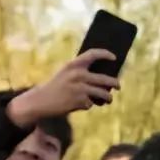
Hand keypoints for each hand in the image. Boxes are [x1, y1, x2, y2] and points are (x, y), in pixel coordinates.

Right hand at [6, 49, 120, 127]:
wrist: (41, 101)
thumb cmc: (55, 87)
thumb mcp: (65, 74)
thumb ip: (80, 72)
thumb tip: (102, 78)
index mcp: (73, 64)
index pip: (93, 54)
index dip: (105, 54)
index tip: (114, 57)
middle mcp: (78, 75)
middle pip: (104, 79)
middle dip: (114, 83)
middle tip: (118, 86)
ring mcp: (80, 88)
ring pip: (103, 93)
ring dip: (108, 98)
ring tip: (109, 99)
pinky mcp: (81, 101)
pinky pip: (91, 103)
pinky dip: (88, 105)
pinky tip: (80, 105)